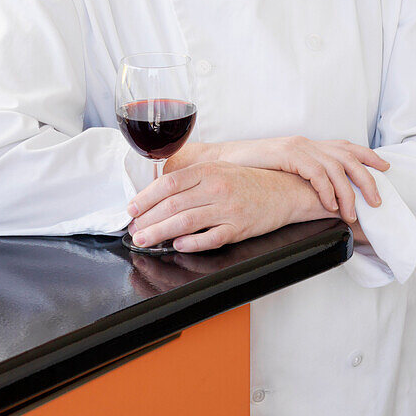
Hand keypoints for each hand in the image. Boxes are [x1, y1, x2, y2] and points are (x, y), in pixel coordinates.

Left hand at [127, 162, 326, 252]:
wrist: (284, 190)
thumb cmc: (247, 181)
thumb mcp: (219, 169)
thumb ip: (192, 179)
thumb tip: (159, 193)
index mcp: (208, 170)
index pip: (168, 183)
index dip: (146, 197)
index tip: (131, 210)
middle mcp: (216, 187)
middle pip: (172, 204)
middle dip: (148, 220)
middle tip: (134, 231)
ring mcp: (228, 208)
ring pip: (186, 222)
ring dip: (160, 233)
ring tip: (144, 241)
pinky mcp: (238, 228)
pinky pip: (211, 238)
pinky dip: (192, 243)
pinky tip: (177, 245)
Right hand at [198, 137, 389, 224]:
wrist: (223, 161)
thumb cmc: (252, 170)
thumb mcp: (284, 171)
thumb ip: (303, 176)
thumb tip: (325, 195)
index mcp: (309, 145)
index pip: (345, 146)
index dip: (368, 155)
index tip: (385, 166)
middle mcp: (307, 143)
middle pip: (347, 156)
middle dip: (367, 179)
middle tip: (377, 201)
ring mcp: (297, 147)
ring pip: (335, 167)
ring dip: (347, 192)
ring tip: (352, 214)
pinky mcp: (286, 154)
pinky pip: (315, 172)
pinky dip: (326, 189)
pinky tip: (329, 205)